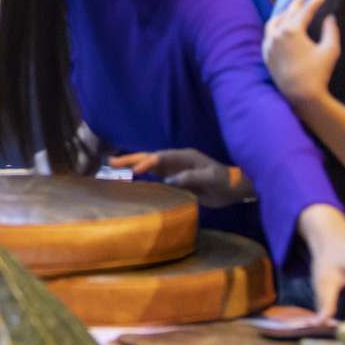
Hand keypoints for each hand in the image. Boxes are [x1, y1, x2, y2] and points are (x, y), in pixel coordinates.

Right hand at [109, 149, 251, 206]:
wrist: (233, 188)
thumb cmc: (224, 182)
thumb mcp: (211, 179)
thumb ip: (191, 177)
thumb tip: (168, 181)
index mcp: (184, 157)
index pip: (161, 158)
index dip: (147, 163)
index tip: (134, 171)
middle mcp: (176, 160)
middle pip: (150, 158)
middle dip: (131, 159)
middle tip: (111, 162)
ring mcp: (174, 168)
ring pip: (149, 165)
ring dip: (132, 165)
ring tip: (113, 166)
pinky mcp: (174, 178)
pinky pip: (154, 175)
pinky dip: (140, 174)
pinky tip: (130, 176)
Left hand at [264, 0, 339, 106]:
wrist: (301, 95)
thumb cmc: (318, 73)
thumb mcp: (330, 50)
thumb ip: (331, 31)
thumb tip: (330, 18)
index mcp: (292, 31)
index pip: (305, 11)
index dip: (315, 1)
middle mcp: (277, 35)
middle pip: (287, 14)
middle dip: (297, 4)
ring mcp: (269, 45)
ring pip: (274, 23)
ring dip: (283, 14)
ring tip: (290, 10)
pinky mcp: (266, 55)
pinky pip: (268, 35)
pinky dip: (274, 27)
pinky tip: (279, 27)